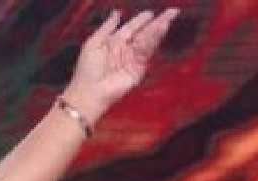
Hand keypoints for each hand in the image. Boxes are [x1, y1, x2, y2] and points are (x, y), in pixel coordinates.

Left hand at [63, 8, 179, 121]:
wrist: (90, 92)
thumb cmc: (86, 70)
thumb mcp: (93, 43)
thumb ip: (107, 27)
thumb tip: (116, 13)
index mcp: (112, 43)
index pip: (129, 29)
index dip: (140, 21)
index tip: (150, 13)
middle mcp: (124, 51)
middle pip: (143, 34)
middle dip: (156, 23)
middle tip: (171, 12)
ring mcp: (132, 60)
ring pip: (147, 41)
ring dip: (158, 30)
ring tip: (168, 19)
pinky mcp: (138, 69)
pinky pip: (147, 52)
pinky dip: (154, 40)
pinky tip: (160, 31)